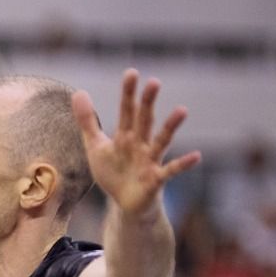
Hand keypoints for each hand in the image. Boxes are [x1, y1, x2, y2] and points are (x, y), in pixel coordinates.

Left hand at [72, 70, 200, 219]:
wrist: (124, 203)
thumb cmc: (113, 171)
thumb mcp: (95, 146)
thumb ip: (87, 121)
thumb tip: (78, 92)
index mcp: (126, 135)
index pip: (127, 110)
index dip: (128, 93)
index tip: (131, 73)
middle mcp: (140, 144)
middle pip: (144, 121)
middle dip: (148, 103)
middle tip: (154, 82)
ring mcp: (150, 160)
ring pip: (161, 141)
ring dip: (171, 127)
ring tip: (182, 110)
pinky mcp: (156, 179)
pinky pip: (171, 170)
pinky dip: (183, 164)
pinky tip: (196, 156)